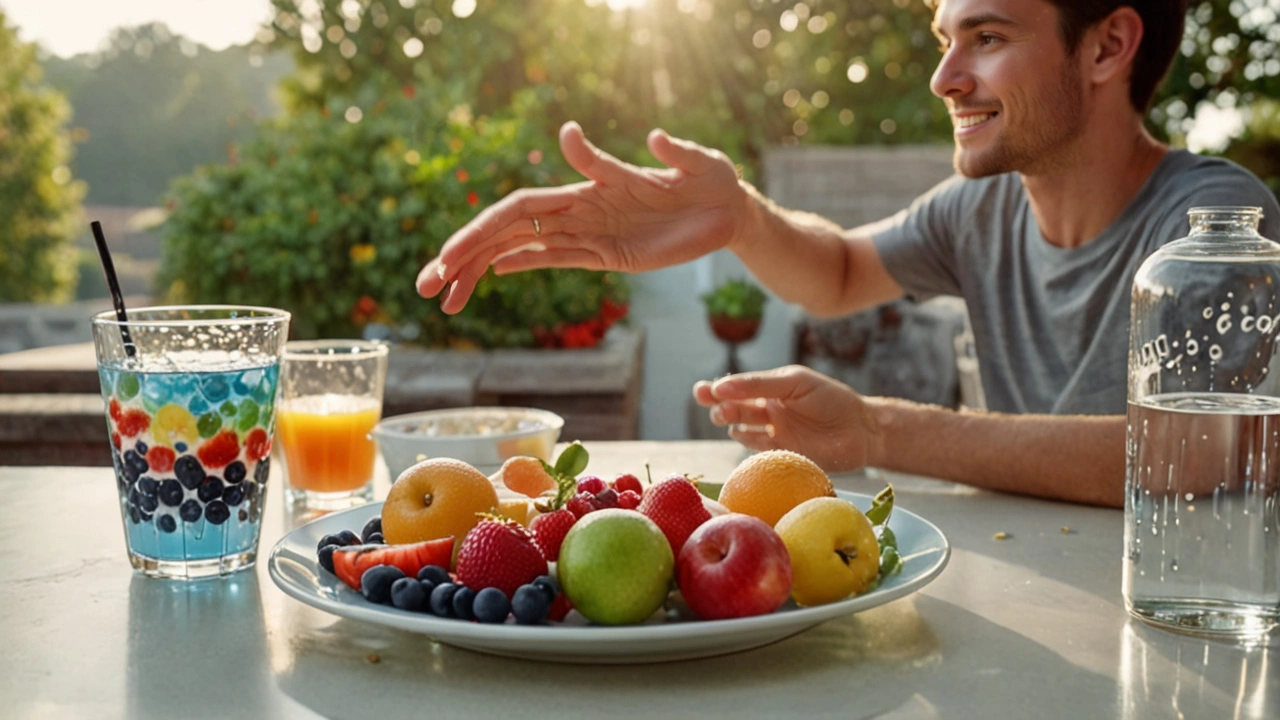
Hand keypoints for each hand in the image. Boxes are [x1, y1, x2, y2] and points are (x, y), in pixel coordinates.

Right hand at [417, 121, 746, 313]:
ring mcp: (589, 233)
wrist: (732, 209)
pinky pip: (552, 260)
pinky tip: (489, 278)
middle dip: (463, 258)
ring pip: (521, 251)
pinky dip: (518, 266)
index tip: (452, 257)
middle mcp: (581, 211)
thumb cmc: (712, 179)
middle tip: (426, 290)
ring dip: (480, 270)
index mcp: (590, 189)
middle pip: (507, 233)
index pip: (521, 210)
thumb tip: (588, 130)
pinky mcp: (606, 255)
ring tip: (446, 299)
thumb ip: (660, 153)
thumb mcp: (693, 163)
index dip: (484, 231)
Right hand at [693, 365, 880, 472]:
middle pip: (735, 407)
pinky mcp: (781, 453)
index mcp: (772, 387)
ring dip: (730, 421)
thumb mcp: (795, 383)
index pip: (739, 386)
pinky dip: (745, 441)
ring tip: (724, 416)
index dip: (719, 388)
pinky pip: (755, 448)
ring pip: (742, 427)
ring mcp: (775, 431)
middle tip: (713, 406)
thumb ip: (760, 384)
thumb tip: (722, 387)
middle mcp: (770, 408)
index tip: (704, 391)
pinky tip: (739, 433)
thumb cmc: (831, 399)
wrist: (862, 430)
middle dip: (719, 405)